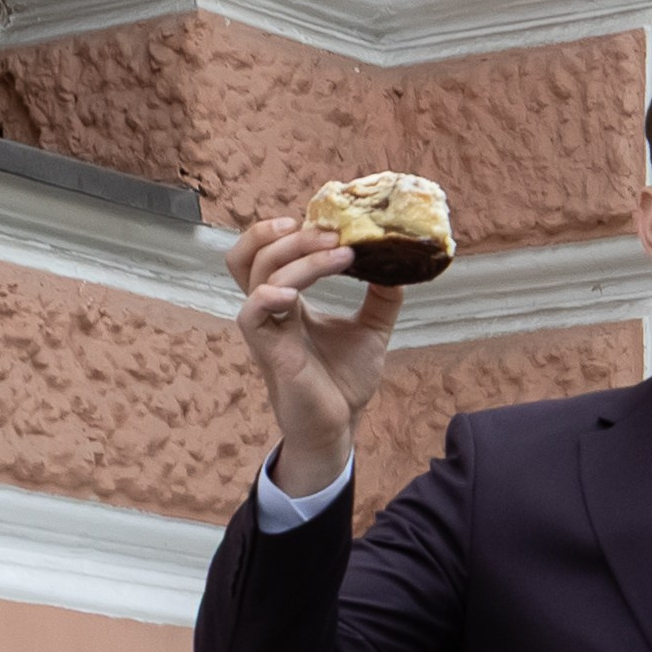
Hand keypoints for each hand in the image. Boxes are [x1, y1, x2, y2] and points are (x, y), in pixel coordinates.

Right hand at [227, 216, 403, 494]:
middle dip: (292, 237)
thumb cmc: (344, 382)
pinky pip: (251, 314)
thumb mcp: (371, 330)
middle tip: (334, 233)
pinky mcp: (268, 352)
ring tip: (336, 253)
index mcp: (290, 300)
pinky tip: (296, 294)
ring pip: (256, 275)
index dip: (288, 231)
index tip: (330, 223)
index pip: (269, 252)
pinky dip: (269, 296)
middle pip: (255, 254)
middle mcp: (272, 309)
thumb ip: (382, 297)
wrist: (340, 427)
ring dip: (296, 258)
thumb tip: (399, 263)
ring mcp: (267, 329)